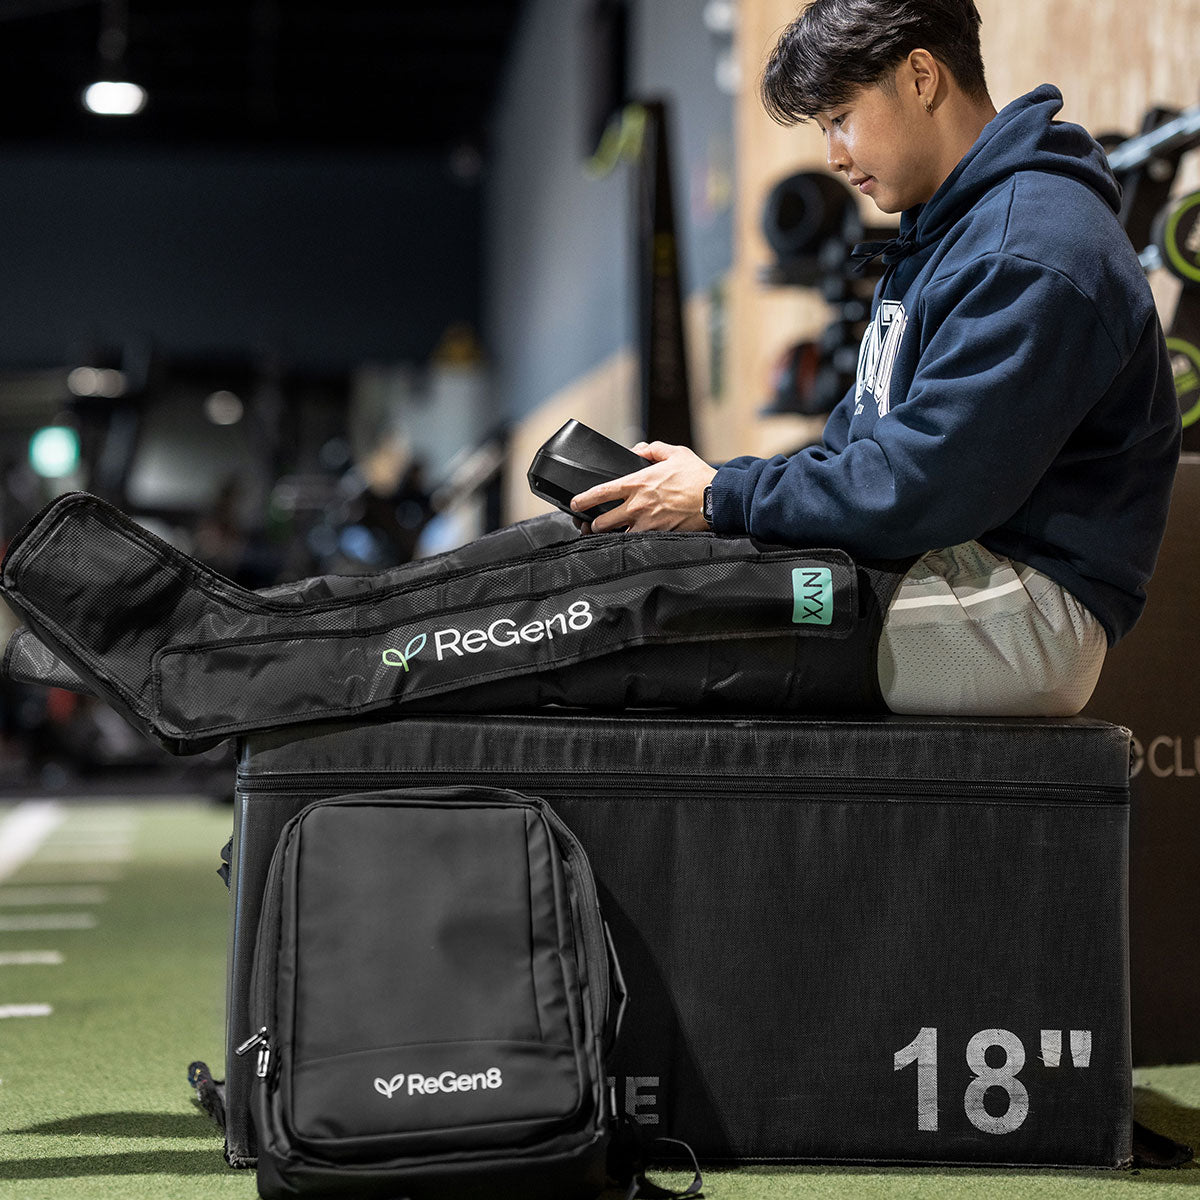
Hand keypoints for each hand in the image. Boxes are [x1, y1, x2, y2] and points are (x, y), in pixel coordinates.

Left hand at [571, 441, 716, 533]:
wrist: (716, 499)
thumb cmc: (697, 476)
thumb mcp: (675, 453)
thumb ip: (652, 449)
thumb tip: (636, 450)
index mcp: (638, 483)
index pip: (602, 492)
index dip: (583, 499)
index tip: (575, 503)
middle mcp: (638, 505)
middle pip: (603, 521)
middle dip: (593, 525)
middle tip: (590, 525)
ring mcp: (647, 523)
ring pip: (618, 535)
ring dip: (610, 535)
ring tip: (607, 535)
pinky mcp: (659, 535)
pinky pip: (637, 542)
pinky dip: (630, 542)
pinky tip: (628, 541)